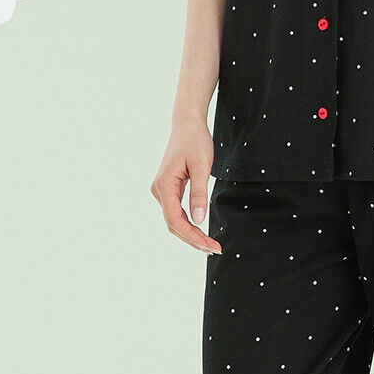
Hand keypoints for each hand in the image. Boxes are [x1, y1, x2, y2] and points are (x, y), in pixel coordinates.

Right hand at [150, 121, 221, 254]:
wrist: (187, 124)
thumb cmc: (195, 141)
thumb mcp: (202, 166)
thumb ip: (200, 193)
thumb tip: (198, 220)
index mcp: (164, 185)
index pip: (175, 219)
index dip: (192, 236)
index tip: (209, 245)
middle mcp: (159, 190)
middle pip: (173, 224)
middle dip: (193, 239)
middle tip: (215, 249)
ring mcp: (161, 190)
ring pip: (174, 220)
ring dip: (191, 234)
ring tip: (210, 245)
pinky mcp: (168, 189)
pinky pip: (176, 212)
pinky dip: (188, 224)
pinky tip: (201, 231)